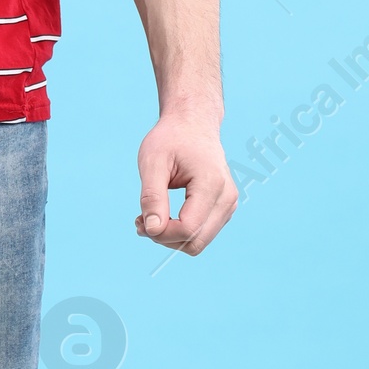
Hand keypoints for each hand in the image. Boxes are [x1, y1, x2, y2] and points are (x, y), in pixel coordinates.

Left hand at [135, 110, 237, 256]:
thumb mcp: (152, 162)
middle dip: (164, 238)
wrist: (193, 125)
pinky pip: (200, 234)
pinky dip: (179, 232)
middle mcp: (226, 198)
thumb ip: (152, 196)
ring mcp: (228, 205)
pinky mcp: (223, 209)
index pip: (188, 229)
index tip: (139, 219)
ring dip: (170, 237)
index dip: (160, 233)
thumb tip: (152, 230)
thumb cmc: (171, 139)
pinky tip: (162, 214)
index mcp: (212, 184)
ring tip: (148, 215)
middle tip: (140, 220)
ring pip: (197, 243)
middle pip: (195, 243)